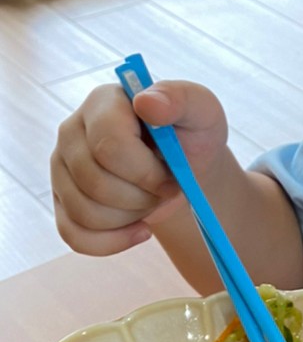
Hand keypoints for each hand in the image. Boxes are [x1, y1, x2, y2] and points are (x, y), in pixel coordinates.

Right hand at [51, 81, 228, 255]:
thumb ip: (180, 99)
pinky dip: (113, 242)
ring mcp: (62, 167)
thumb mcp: (201, 111)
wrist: (184, 164)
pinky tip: (140, 229)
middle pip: (95, 183)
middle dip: (141, 197)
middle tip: (165, 188)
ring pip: (84, 212)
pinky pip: (74, 235)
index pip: (109, 146)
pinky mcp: (61, 199)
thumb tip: (146, 102)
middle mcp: (72, 131)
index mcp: (103, 103)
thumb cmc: (190, 134)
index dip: (145, 172)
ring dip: (130, 217)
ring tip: (151, 199)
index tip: (173, 176)